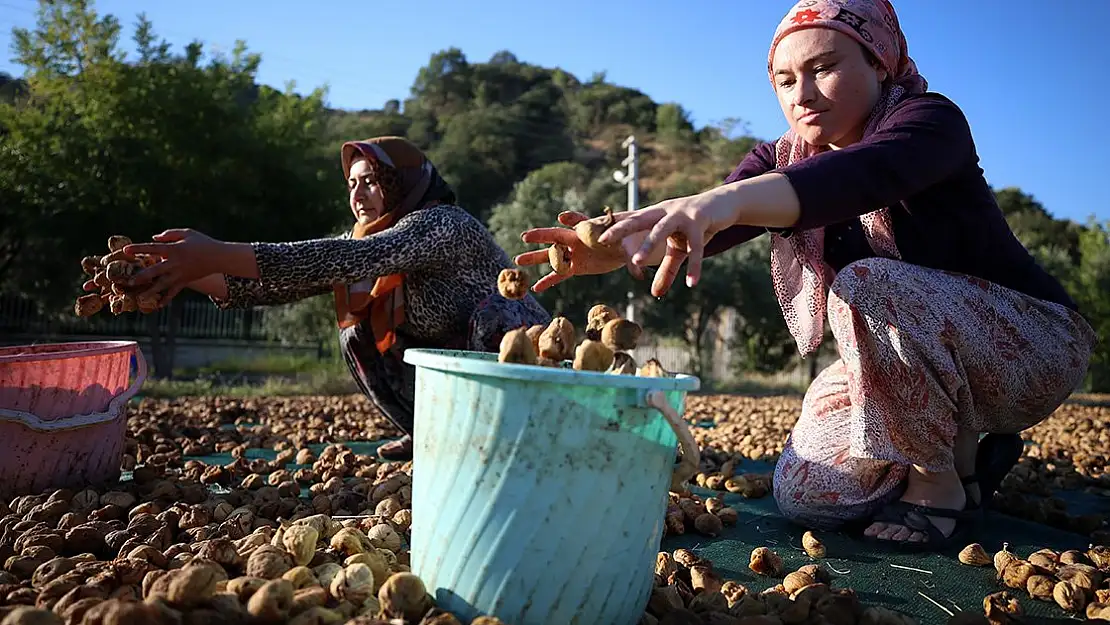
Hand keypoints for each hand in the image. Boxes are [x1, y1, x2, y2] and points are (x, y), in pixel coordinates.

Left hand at [123, 229, 236, 304]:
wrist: (219, 257)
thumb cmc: (202, 242)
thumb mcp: (187, 233)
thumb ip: (169, 234)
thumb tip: (154, 238)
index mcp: (174, 249)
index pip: (152, 248)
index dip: (138, 249)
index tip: (125, 251)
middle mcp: (175, 263)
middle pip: (155, 271)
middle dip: (142, 277)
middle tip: (129, 281)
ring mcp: (180, 274)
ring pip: (163, 284)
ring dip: (150, 291)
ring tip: (139, 297)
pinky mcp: (185, 281)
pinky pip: (174, 292)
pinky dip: (166, 299)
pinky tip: (158, 305)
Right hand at [515, 211, 646, 292]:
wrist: (626, 249)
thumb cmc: (629, 243)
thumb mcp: (630, 249)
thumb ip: (631, 260)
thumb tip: (639, 273)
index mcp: (590, 231)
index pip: (579, 223)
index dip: (571, 220)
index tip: (561, 217)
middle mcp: (578, 240)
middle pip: (556, 238)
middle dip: (541, 237)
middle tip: (525, 236)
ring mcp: (574, 254)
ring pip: (552, 257)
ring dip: (535, 259)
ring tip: (518, 261)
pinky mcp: (576, 267)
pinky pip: (559, 275)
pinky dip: (548, 281)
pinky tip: (535, 288)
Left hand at [597, 190, 737, 295]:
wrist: (724, 204)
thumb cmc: (694, 226)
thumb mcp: (679, 249)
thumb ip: (666, 271)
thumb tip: (655, 295)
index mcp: (654, 215)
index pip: (628, 220)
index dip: (610, 226)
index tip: (589, 233)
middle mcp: (664, 212)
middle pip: (638, 220)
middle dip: (619, 229)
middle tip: (602, 240)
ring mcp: (682, 214)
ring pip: (661, 230)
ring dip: (648, 246)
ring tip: (636, 263)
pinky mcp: (700, 221)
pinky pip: (695, 247)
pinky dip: (693, 266)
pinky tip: (691, 283)